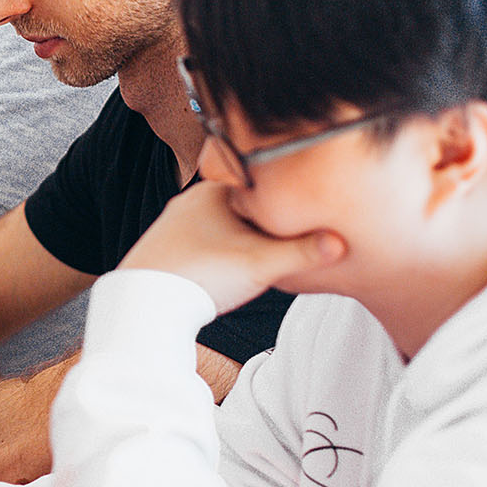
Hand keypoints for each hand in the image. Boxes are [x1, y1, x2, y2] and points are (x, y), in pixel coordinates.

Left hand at [120, 182, 344, 310]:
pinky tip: (232, 265)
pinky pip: (203, 243)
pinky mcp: (165, 249)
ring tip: (266, 252)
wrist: (143, 305)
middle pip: (241, 203)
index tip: (307, 205)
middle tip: (294, 231)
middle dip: (266, 217)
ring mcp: (173, 225)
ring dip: (243, 236)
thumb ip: (304, 252)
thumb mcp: (262, 263)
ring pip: (221, 223)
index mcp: (212, 190)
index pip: (259, 181)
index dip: (284, 193)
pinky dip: (221, 250)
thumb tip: (343, 243)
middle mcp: (189, 202)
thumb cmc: (202, 275)